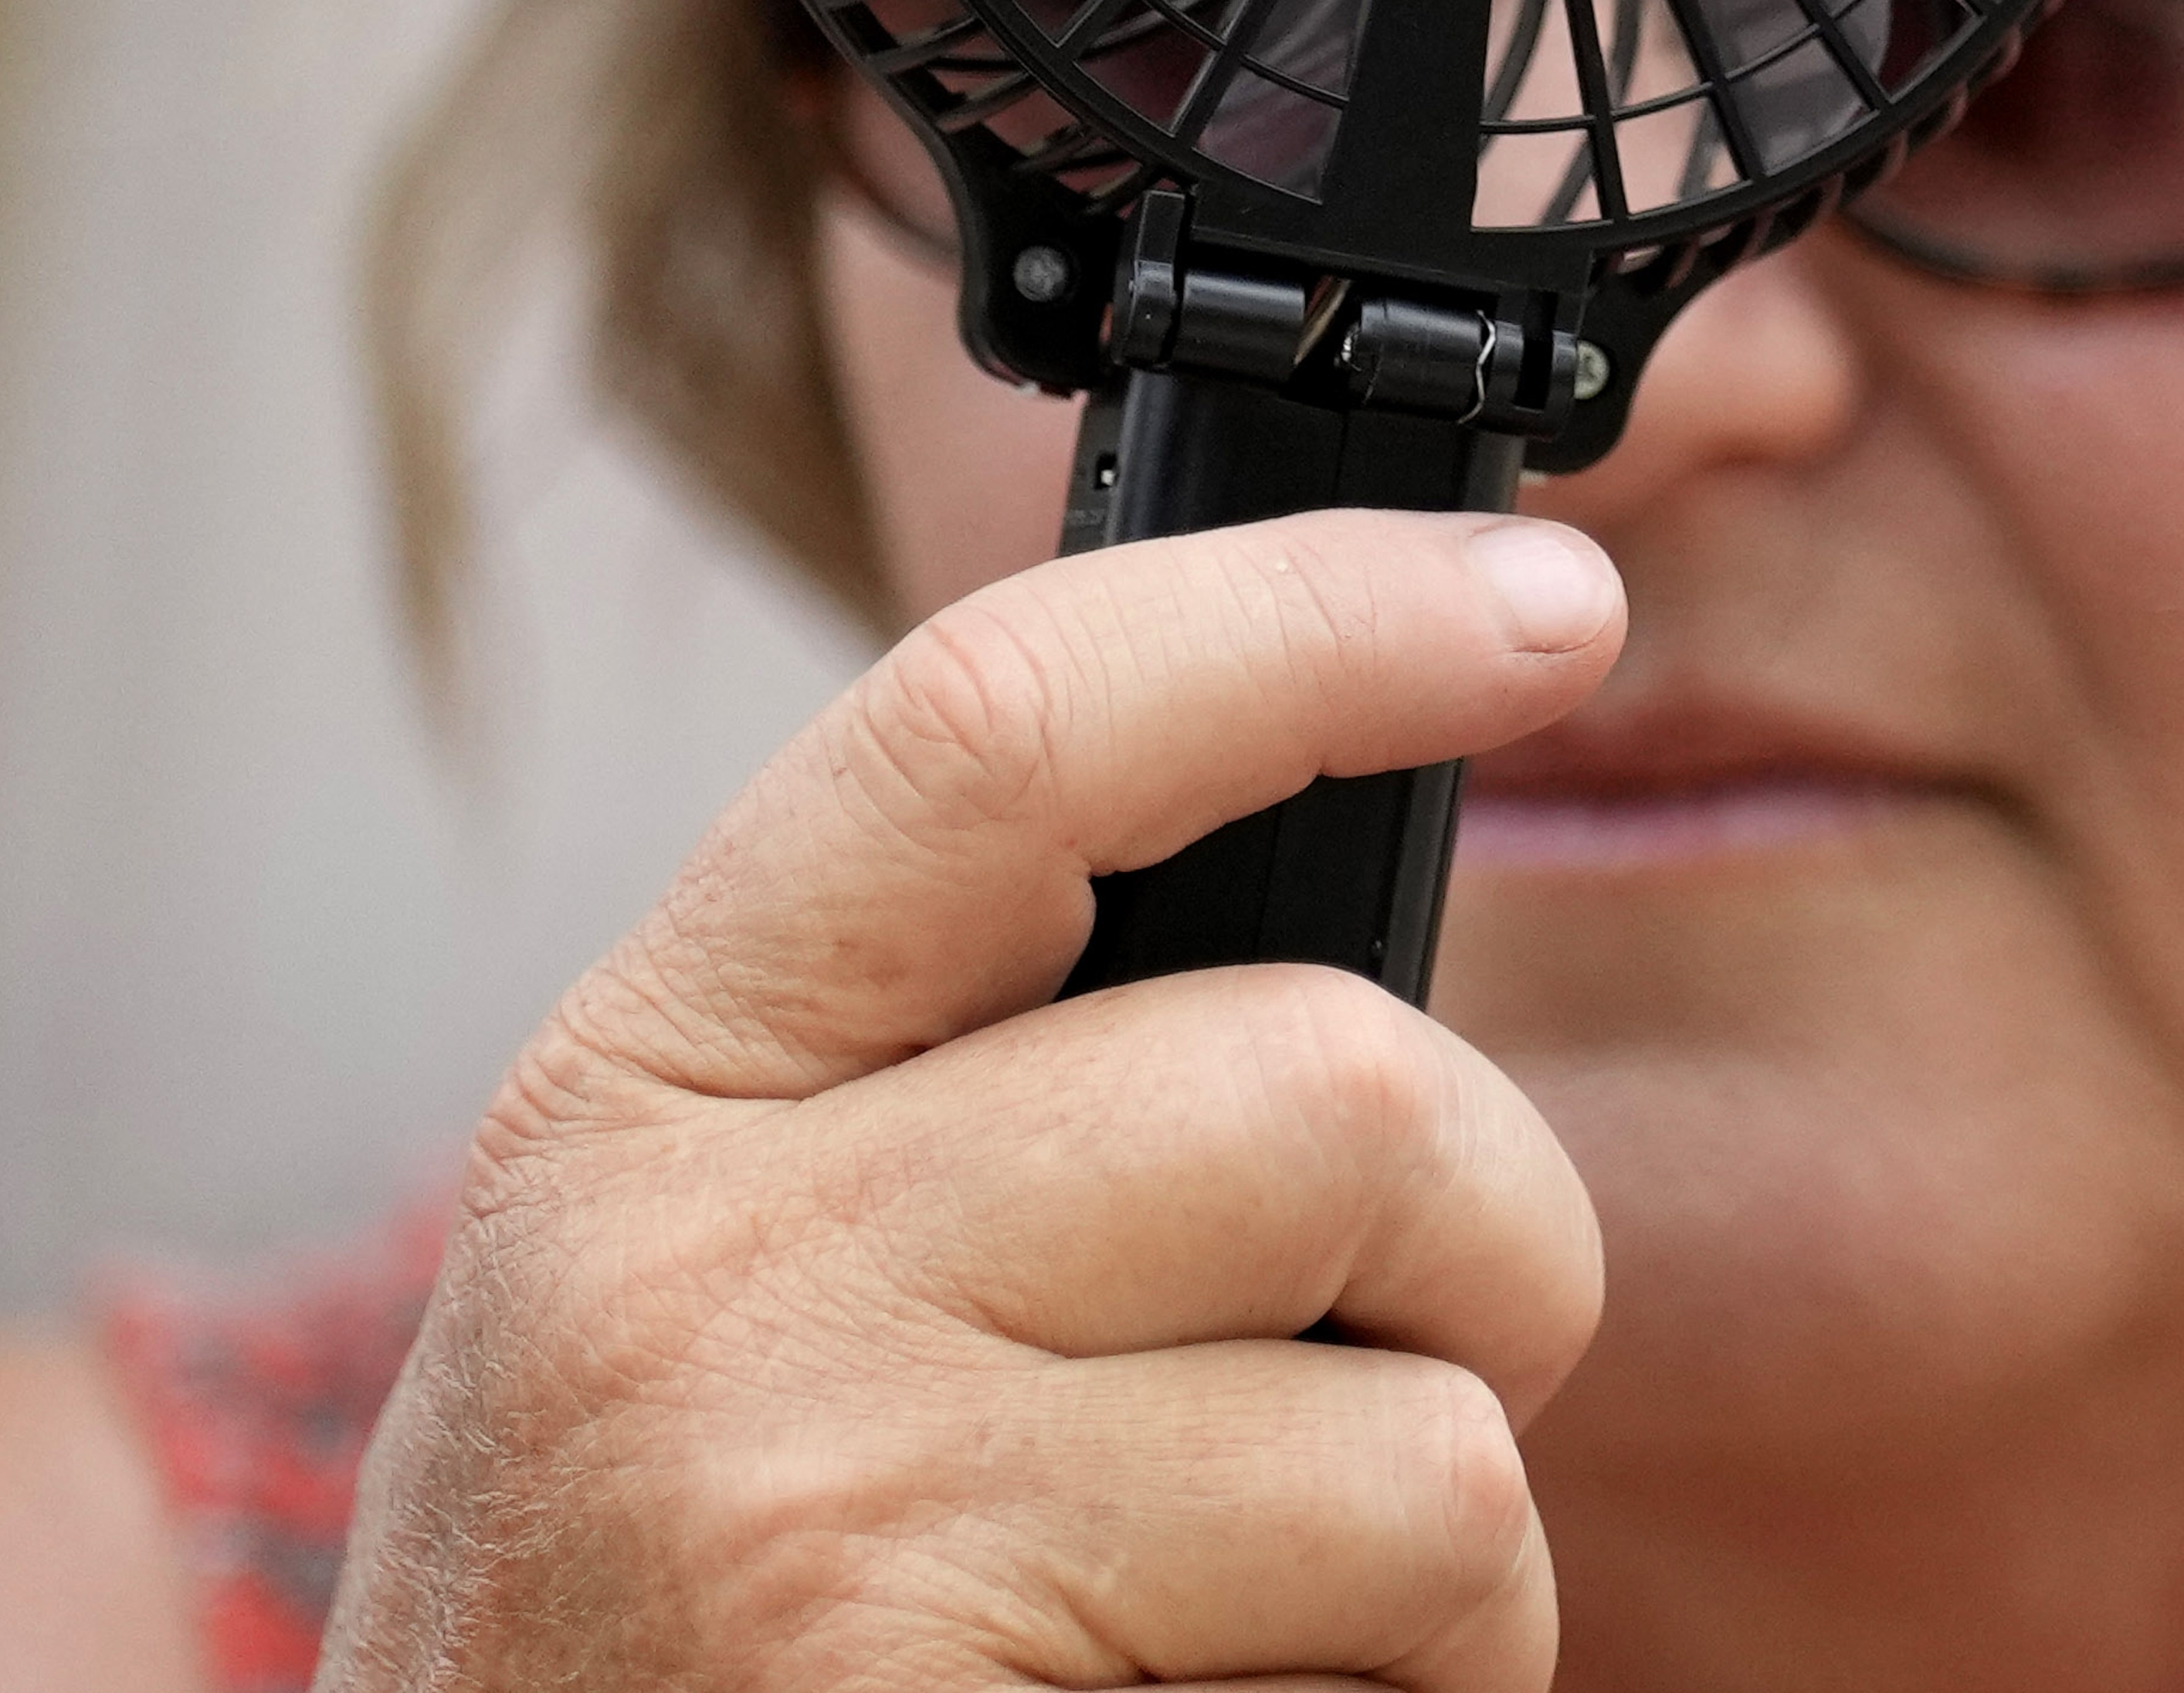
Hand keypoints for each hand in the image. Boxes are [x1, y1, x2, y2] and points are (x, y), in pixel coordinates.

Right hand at [315, 509, 1626, 1692]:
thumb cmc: (663, 1670)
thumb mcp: (715, 1320)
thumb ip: (963, 1119)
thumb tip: (1351, 1002)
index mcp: (639, 1096)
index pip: (997, 728)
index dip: (1315, 621)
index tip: (1544, 599)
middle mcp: (685, 1264)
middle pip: (1334, 1083)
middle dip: (1491, 1257)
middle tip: (1391, 1394)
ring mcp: (799, 1495)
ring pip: (1429, 1422)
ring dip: (1444, 1569)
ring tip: (1253, 1642)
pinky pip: (1399, 1653)